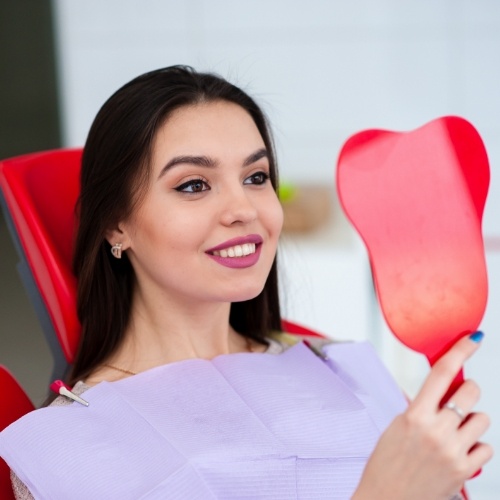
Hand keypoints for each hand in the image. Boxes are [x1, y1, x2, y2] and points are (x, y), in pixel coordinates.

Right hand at [352, 332, 492, 499]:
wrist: (386, 499)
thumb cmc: (387, 463)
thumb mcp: (397, 427)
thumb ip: (420, 408)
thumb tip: (442, 393)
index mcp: (415, 415)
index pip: (441, 373)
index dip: (459, 352)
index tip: (473, 339)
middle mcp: (437, 430)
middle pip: (470, 393)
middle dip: (467, 392)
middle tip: (458, 400)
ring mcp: (454, 451)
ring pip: (482, 419)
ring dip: (472, 422)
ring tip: (456, 433)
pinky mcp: (465, 471)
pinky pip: (487, 448)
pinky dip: (476, 447)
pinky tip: (460, 452)